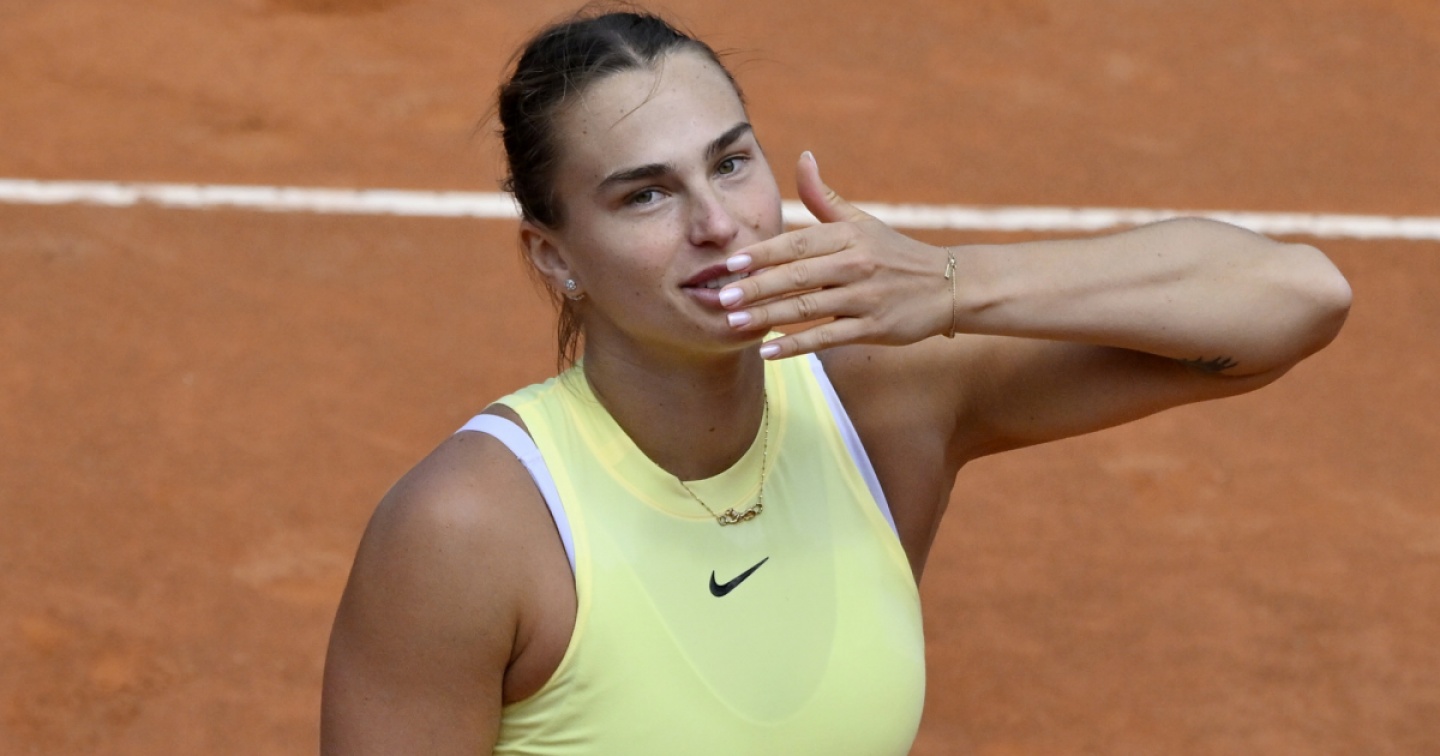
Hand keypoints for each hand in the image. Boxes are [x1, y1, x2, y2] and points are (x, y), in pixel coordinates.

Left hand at [720, 152, 952, 358]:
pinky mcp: (874, 327)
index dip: (762, 254)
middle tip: (720, 297)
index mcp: (848, 236)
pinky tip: (768, 350)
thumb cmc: (894, 252)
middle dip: (756, 287)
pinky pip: (828, 337)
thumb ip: (825, 197)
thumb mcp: (862, 222)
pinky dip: (796, 345)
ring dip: (768, 316)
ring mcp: (865, 297)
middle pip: (796, 276)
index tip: (730, 263)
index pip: (796, 243)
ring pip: (808, 308)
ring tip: (734, 323)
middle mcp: (856, 264)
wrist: (947, 285)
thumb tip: (803, 157)